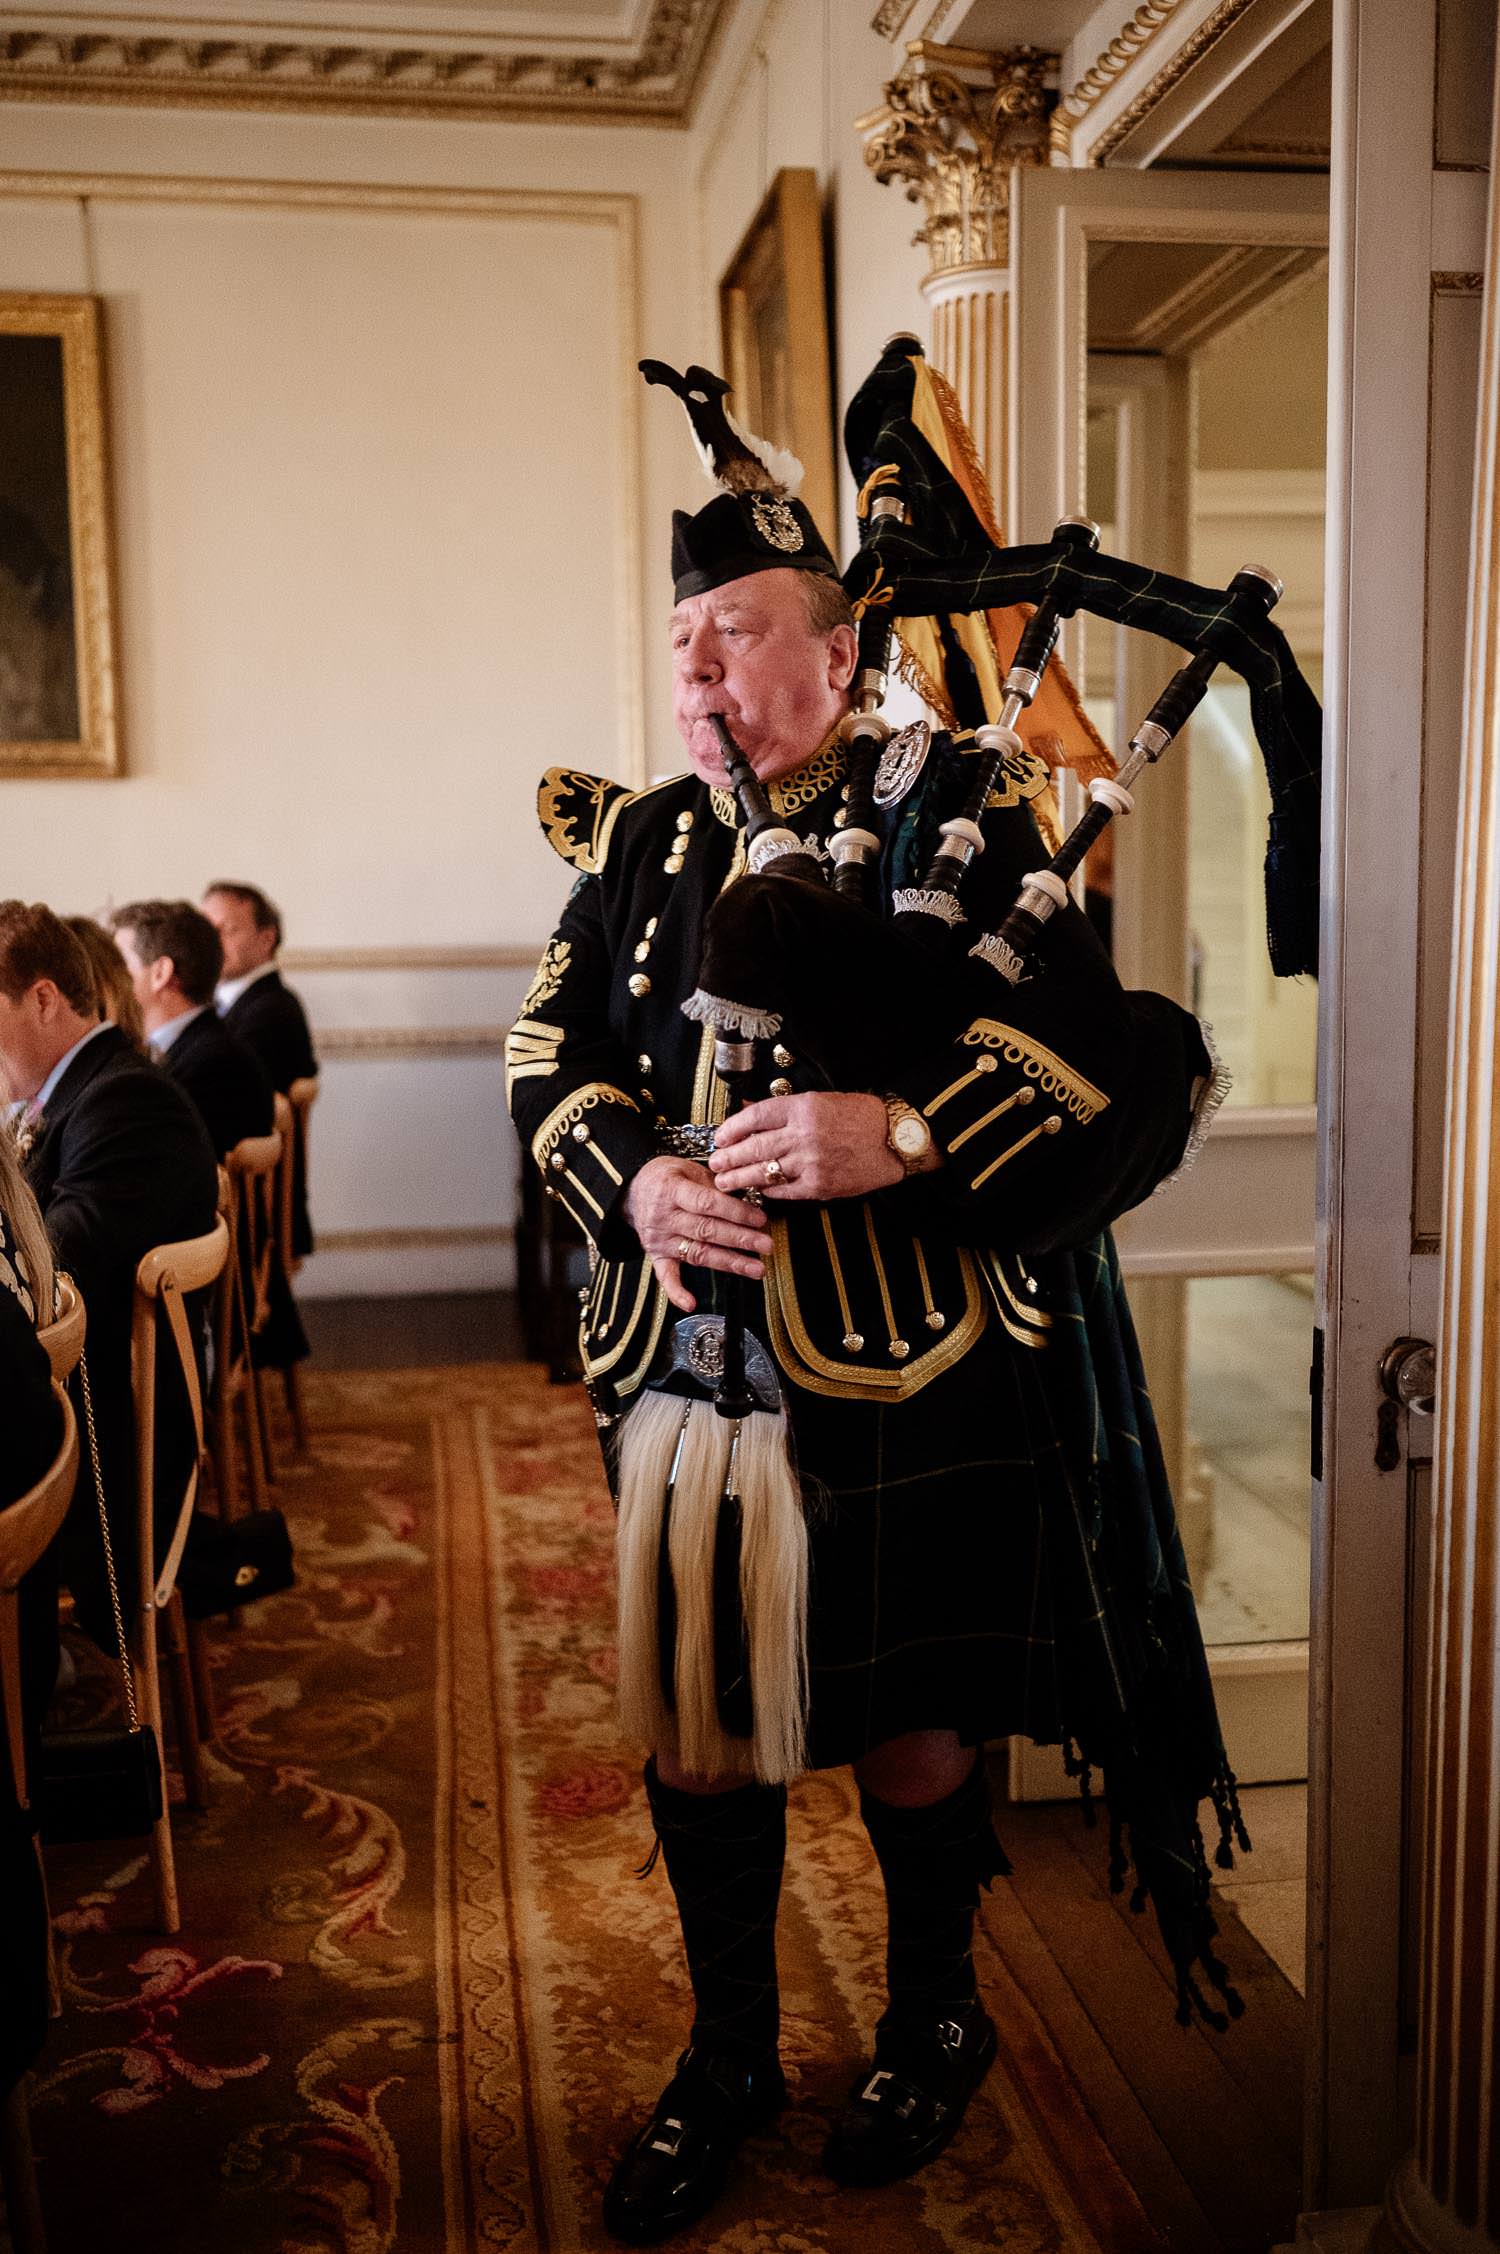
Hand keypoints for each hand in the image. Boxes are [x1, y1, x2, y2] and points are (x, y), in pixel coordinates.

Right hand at [623, 1155, 773, 1314]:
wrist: (631, 1191)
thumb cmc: (666, 1178)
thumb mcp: (687, 1169)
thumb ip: (713, 1184)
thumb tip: (748, 1196)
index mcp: (672, 1191)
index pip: (708, 1203)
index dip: (735, 1212)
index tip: (760, 1219)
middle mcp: (664, 1217)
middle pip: (707, 1230)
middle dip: (740, 1239)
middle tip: (766, 1244)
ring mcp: (660, 1240)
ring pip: (699, 1253)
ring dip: (729, 1263)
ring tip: (757, 1269)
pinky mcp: (656, 1256)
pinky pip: (665, 1276)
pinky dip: (676, 1292)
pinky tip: (690, 1304)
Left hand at [709, 1092, 905, 1200]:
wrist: (893, 1140)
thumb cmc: (859, 1117)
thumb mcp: (820, 1101)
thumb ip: (784, 1110)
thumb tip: (747, 1112)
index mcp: (803, 1108)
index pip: (756, 1117)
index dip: (732, 1128)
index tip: (720, 1137)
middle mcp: (804, 1134)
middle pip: (754, 1147)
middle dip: (729, 1158)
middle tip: (714, 1164)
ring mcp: (812, 1162)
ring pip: (764, 1172)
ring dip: (739, 1179)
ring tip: (724, 1182)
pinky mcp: (820, 1185)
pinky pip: (784, 1190)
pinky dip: (768, 1191)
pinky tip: (757, 1191)